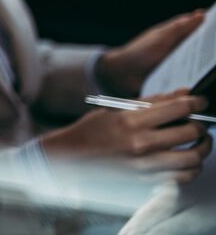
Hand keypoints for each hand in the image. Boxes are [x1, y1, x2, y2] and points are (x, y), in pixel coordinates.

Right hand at [41, 90, 212, 183]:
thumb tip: (184, 93)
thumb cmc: (94, 129)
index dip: (195, 102)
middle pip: (190, 133)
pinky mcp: (146, 181)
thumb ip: (153, 101)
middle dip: (200, 125)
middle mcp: (141, 144)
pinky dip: (191, 169)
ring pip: (192, 159)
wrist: (72, 156)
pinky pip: (182, 178)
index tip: (200, 102)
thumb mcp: (118, 108)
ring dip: (202, 149)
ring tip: (199, 143)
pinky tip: (186, 160)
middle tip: (198, 123)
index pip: (178, 108)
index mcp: (132, 121)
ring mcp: (144, 165)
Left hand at [97, 10, 205, 96]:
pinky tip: (207, 84)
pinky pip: (192, 81)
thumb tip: (200, 15)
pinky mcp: (177, 80)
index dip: (211, 28)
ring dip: (207, 68)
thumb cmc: (139, 52)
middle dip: (213, 50)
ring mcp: (179, 66)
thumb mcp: (161, 38)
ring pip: (200, 66)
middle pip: (202, 48)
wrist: (122, 74)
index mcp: (176, 37)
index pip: (198, 29)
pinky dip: (199, 82)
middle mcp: (180, 50)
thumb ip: (180, 28)